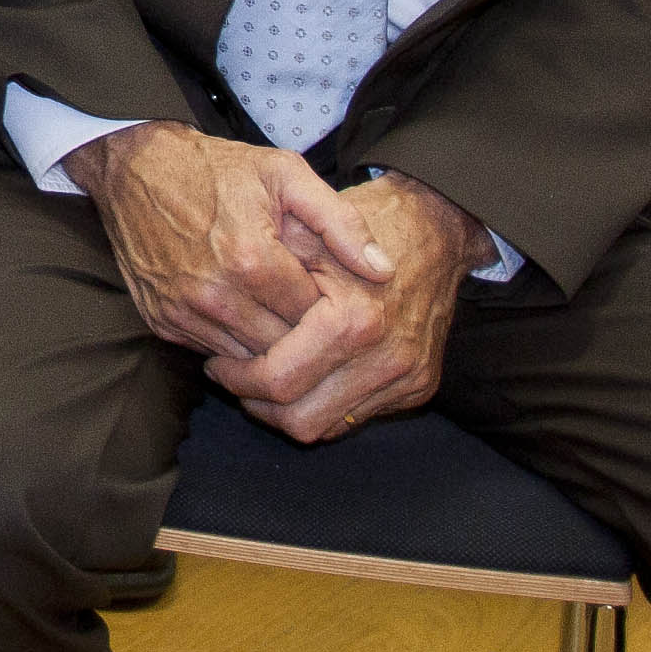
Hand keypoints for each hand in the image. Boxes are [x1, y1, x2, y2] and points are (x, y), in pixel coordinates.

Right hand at [68, 119, 390, 365]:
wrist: (135, 166)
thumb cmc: (217, 168)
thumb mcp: (286, 174)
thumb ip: (341, 222)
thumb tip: (384, 271)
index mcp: (252, 258)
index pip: (315, 318)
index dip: (332, 309)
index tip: (332, 292)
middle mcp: (215, 293)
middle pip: (285, 346)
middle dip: (306, 334)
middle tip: (314, 312)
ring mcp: (184, 312)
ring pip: (250, 359)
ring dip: (272, 344)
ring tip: (283, 313)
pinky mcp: (162, 322)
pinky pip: (214, 352)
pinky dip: (235, 342)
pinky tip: (247, 313)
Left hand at [210, 169, 475, 441]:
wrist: (434, 230)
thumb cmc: (362, 225)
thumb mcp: (307, 232)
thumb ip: (267, 278)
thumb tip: (220, 314)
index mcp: (355, 321)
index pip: (280, 380)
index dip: (237, 379)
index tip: (216, 365)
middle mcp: (388, 357)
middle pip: (302, 420)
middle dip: (259, 404)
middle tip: (233, 379)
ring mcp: (408, 377)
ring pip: (330, 426)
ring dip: (289, 410)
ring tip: (262, 379)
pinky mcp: (419, 387)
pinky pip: (358, 416)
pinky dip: (324, 403)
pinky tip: (304, 376)